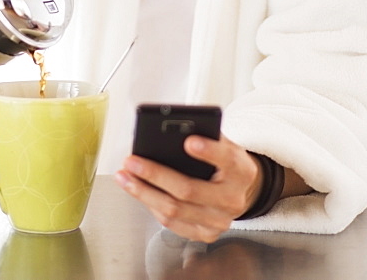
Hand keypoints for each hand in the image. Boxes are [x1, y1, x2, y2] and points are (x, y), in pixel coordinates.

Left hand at [115, 135, 262, 243]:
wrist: (241, 191)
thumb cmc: (224, 162)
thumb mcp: (222, 144)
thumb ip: (204, 135)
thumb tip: (169, 131)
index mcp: (241, 170)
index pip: (227, 159)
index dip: (208, 151)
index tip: (189, 141)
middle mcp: (233, 199)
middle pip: (189, 190)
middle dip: (155, 174)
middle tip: (132, 161)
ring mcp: (219, 221)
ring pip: (175, 210)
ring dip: (144, 192)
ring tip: (125, 176)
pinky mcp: (205, 234)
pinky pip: (172, 223)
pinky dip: (151, 205)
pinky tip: (137, 191)